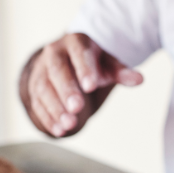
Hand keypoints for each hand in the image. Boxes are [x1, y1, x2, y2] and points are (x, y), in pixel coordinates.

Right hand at [20, 33, 142, 136]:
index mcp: (75, 43)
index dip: (84, 70)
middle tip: (78, 108)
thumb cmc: (93, 62)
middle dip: (67, 91)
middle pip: (58, 72)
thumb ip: (122, 71)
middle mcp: (54, 54)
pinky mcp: (33, 88)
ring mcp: (41, 70)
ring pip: (45, 89)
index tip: (92, 85)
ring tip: (69, 124)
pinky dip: (48, 118)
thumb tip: (139, 79)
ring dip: (56, 108)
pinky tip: (59, 130)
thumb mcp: (108, 63)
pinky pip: (37, 103)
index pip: (79, 54)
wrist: (67, 60)